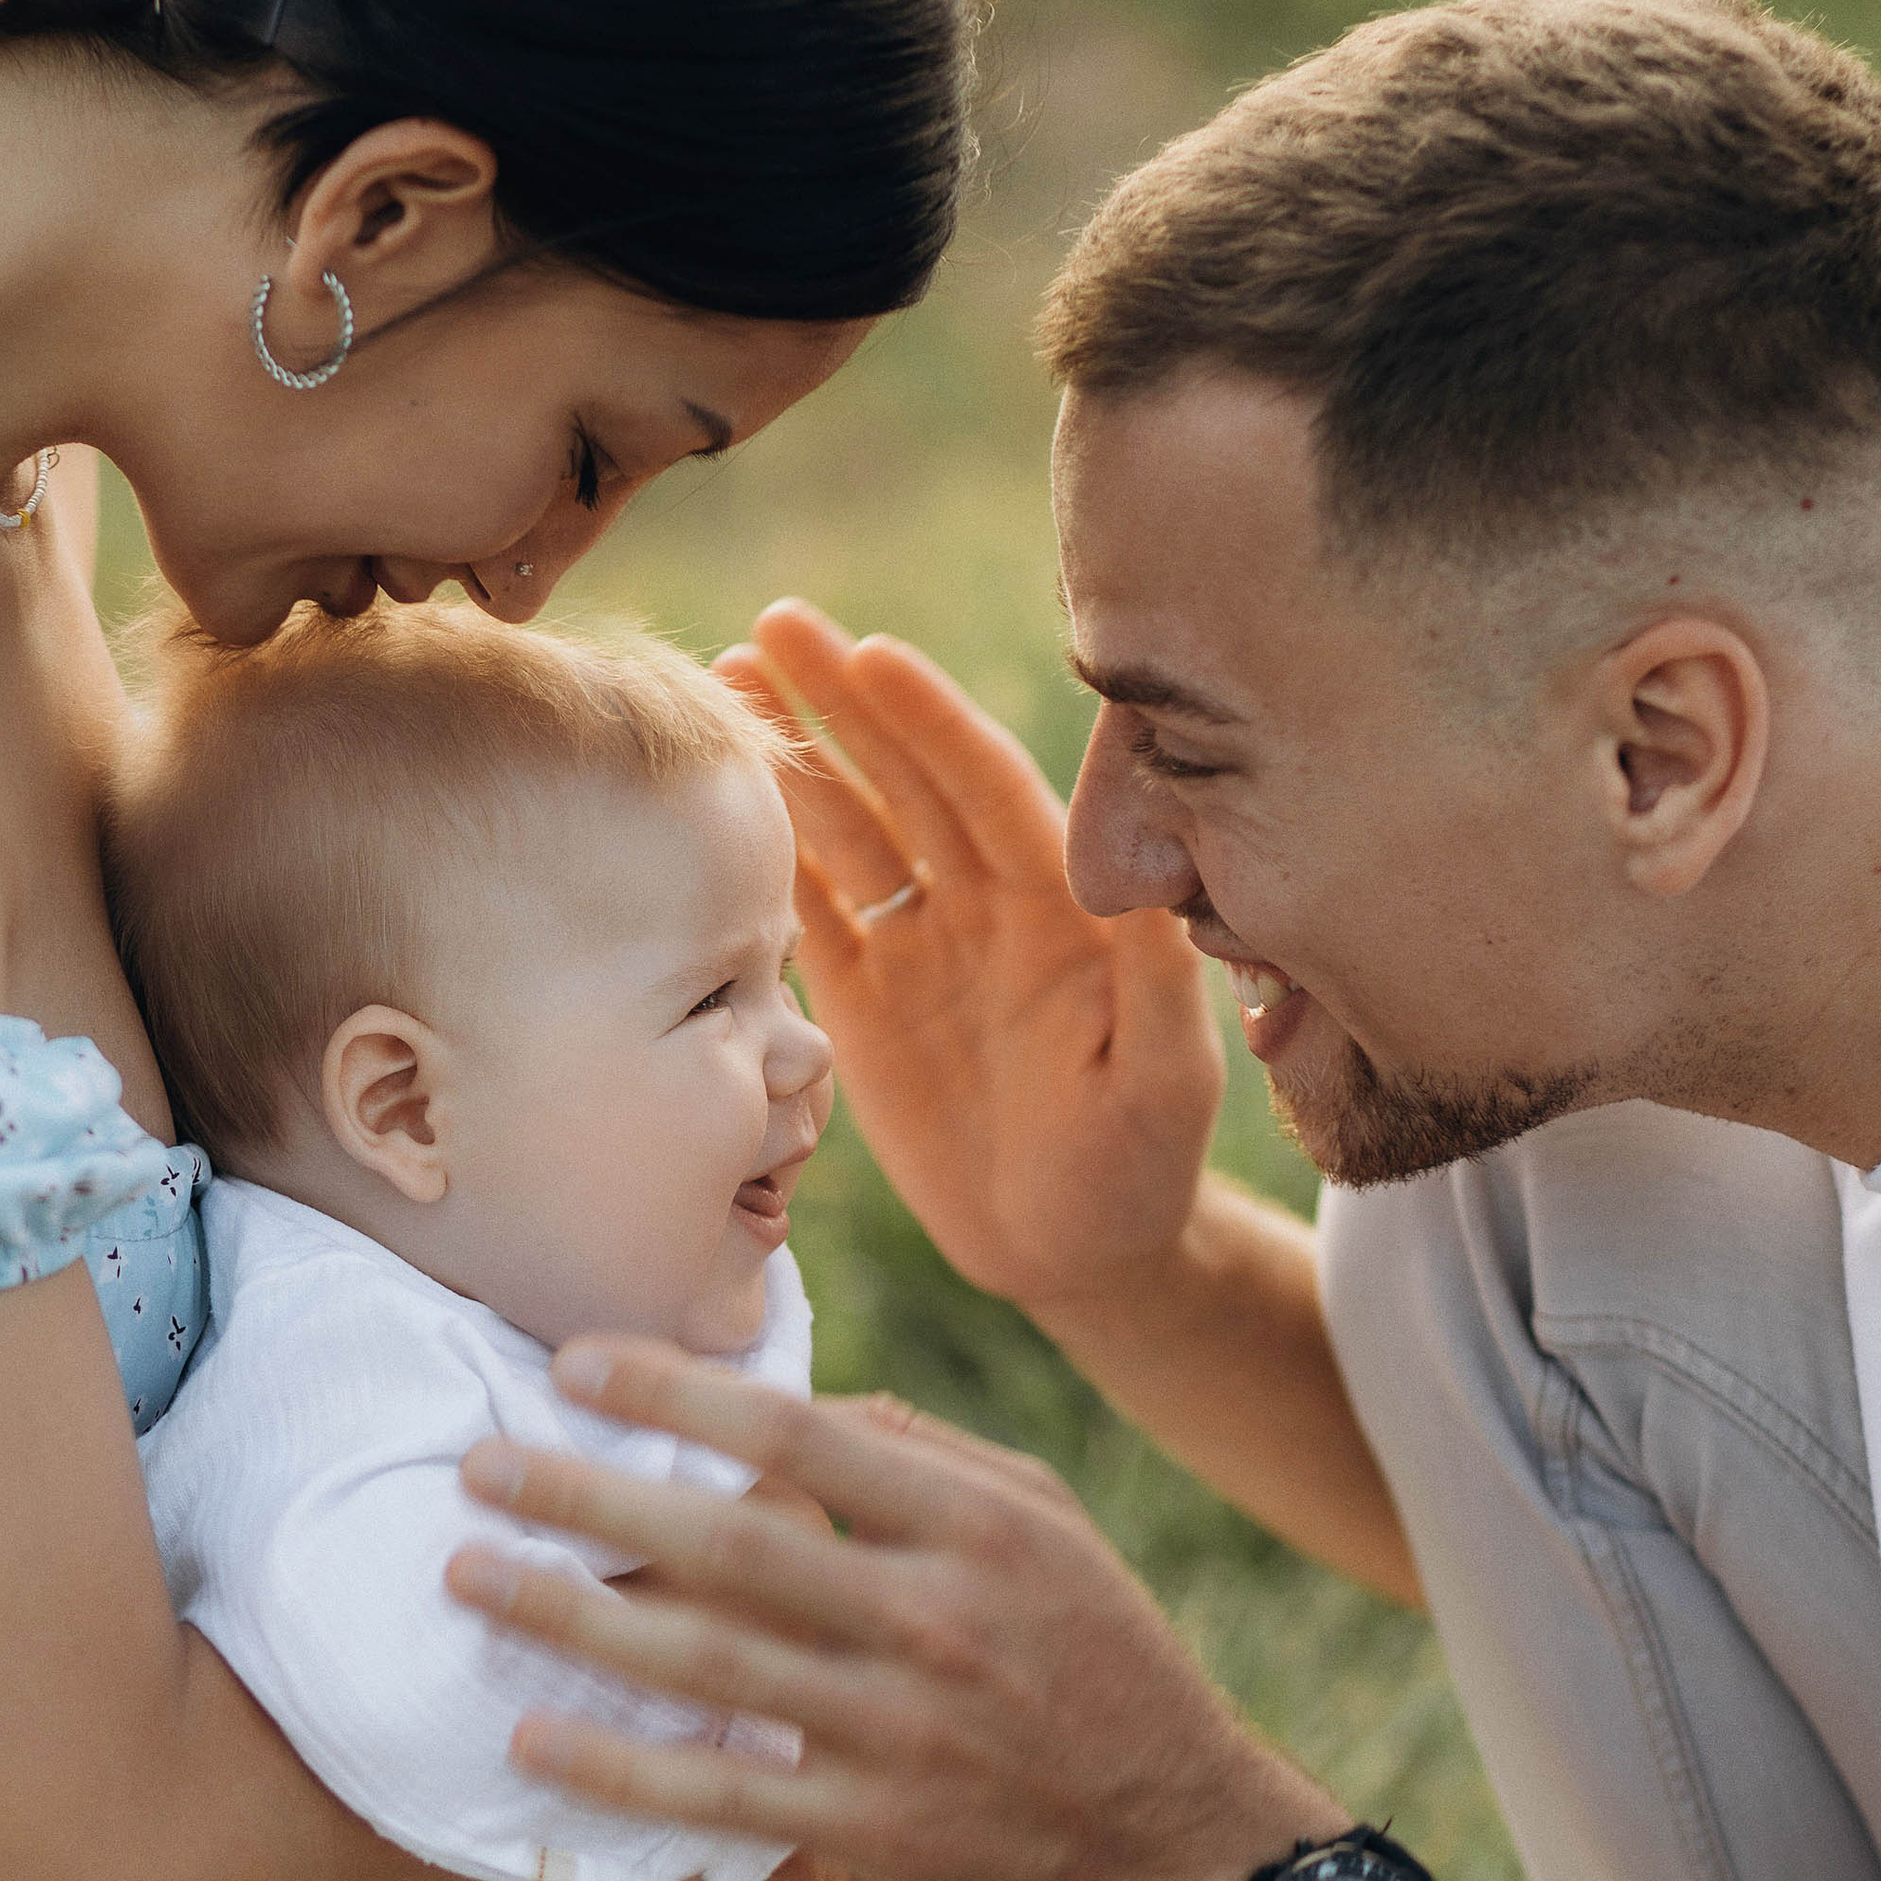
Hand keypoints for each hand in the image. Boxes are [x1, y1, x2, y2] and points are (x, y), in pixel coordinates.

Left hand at [450, 1345, 1318, 1880]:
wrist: (1176, 1842)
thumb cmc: (1099, 1657)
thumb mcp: (1043, 1523)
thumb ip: (921, 1452)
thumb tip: (793, 1399)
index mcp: (975, 1525)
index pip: (799, 1435)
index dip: (677, 1392)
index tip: (573, 1362)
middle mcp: (935, 1619)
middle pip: (730, 1542)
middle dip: (588, 1498)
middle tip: (479, 1467)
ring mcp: (902, 1730)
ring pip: (707, 1665)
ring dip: (574, 1620)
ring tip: (471, 1581)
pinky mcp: (876, 1829)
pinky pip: (722, 1794)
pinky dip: (621, 1767)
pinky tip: (533, 1737)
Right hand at [722, 603, 1225, 1316]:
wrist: (1078, 1253)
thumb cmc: (1142, 1167)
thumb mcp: (1167, 1078)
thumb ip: (1154, 979)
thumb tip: (1137, 875)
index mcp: (1059, 904)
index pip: (985, 787)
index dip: (927, 721)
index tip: (870, 654)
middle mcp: (985, 903)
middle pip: (903, 780)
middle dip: (841, 703)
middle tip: (773, 626)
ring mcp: (918, 944)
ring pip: (845, 830)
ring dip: (789, 759)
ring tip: (722, 686)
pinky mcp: (862, 1000)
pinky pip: (807, 912)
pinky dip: (763, 857)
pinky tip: (712, 802)